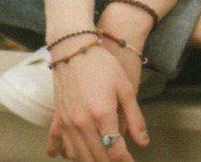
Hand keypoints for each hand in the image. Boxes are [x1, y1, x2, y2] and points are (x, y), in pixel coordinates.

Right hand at [46, 42, 148, 160]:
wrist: (73, 49)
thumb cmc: (103, 65)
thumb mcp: (125, 88)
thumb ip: (135, 118)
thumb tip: (144, 143)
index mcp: (103, 116)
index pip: (115, 153)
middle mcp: (83, 124)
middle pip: (98, 159)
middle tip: (120, 159)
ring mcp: (67, 123)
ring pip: (79, 157)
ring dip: (92, 161)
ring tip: (103, 158)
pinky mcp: (57, 119)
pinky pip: (58, 145)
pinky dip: (65, 154)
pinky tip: (70, 156)